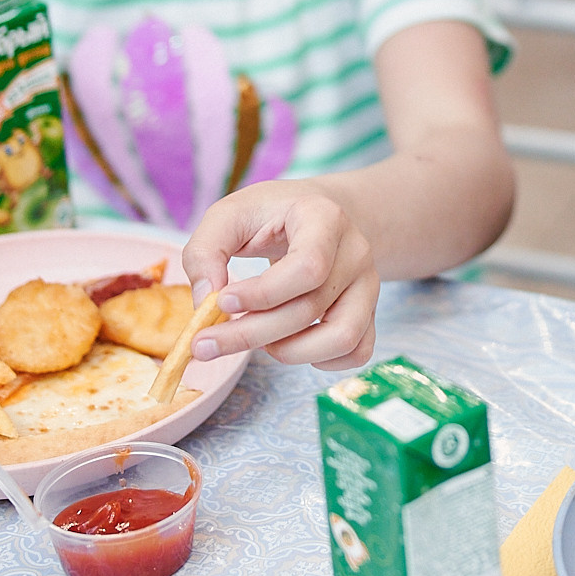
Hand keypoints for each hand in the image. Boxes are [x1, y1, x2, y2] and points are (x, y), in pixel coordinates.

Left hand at [181, 179, 380, 370]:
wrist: (317, 213)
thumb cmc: (270, 215)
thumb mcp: (229, 215)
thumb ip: (205, 252)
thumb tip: (206, 302)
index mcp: (325, 218)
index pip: (308, 266)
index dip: (263, 294)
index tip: (221, 301)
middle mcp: (355, 252)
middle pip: (311, 308)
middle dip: (252, 333)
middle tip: (205, 344)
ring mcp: (367, 285)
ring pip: (342, 337)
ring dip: (290, 352)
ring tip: (256, 340)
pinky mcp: (369, 312)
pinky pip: (358, 352)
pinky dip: (322, 362)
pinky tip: (289, 346)